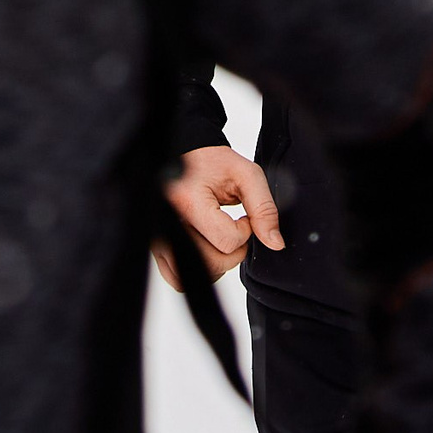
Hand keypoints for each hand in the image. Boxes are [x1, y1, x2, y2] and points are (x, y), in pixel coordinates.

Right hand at [157, 145, 281, 290]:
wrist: (186, 154)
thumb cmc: (212, 161)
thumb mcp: (246, 175)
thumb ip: (264, 208)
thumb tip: (275, 243)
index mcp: (189, 201)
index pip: (227, 240)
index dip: (244, 231)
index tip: (243, 217)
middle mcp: (169, 222)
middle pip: (213, 262)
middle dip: (234, 250)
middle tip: (235, 227)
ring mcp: (160, 238)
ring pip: (198, 273)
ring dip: (218, 262)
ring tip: (220, 236)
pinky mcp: (157, 247)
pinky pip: (178, 278)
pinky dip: (200, 269)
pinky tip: (207, 247)